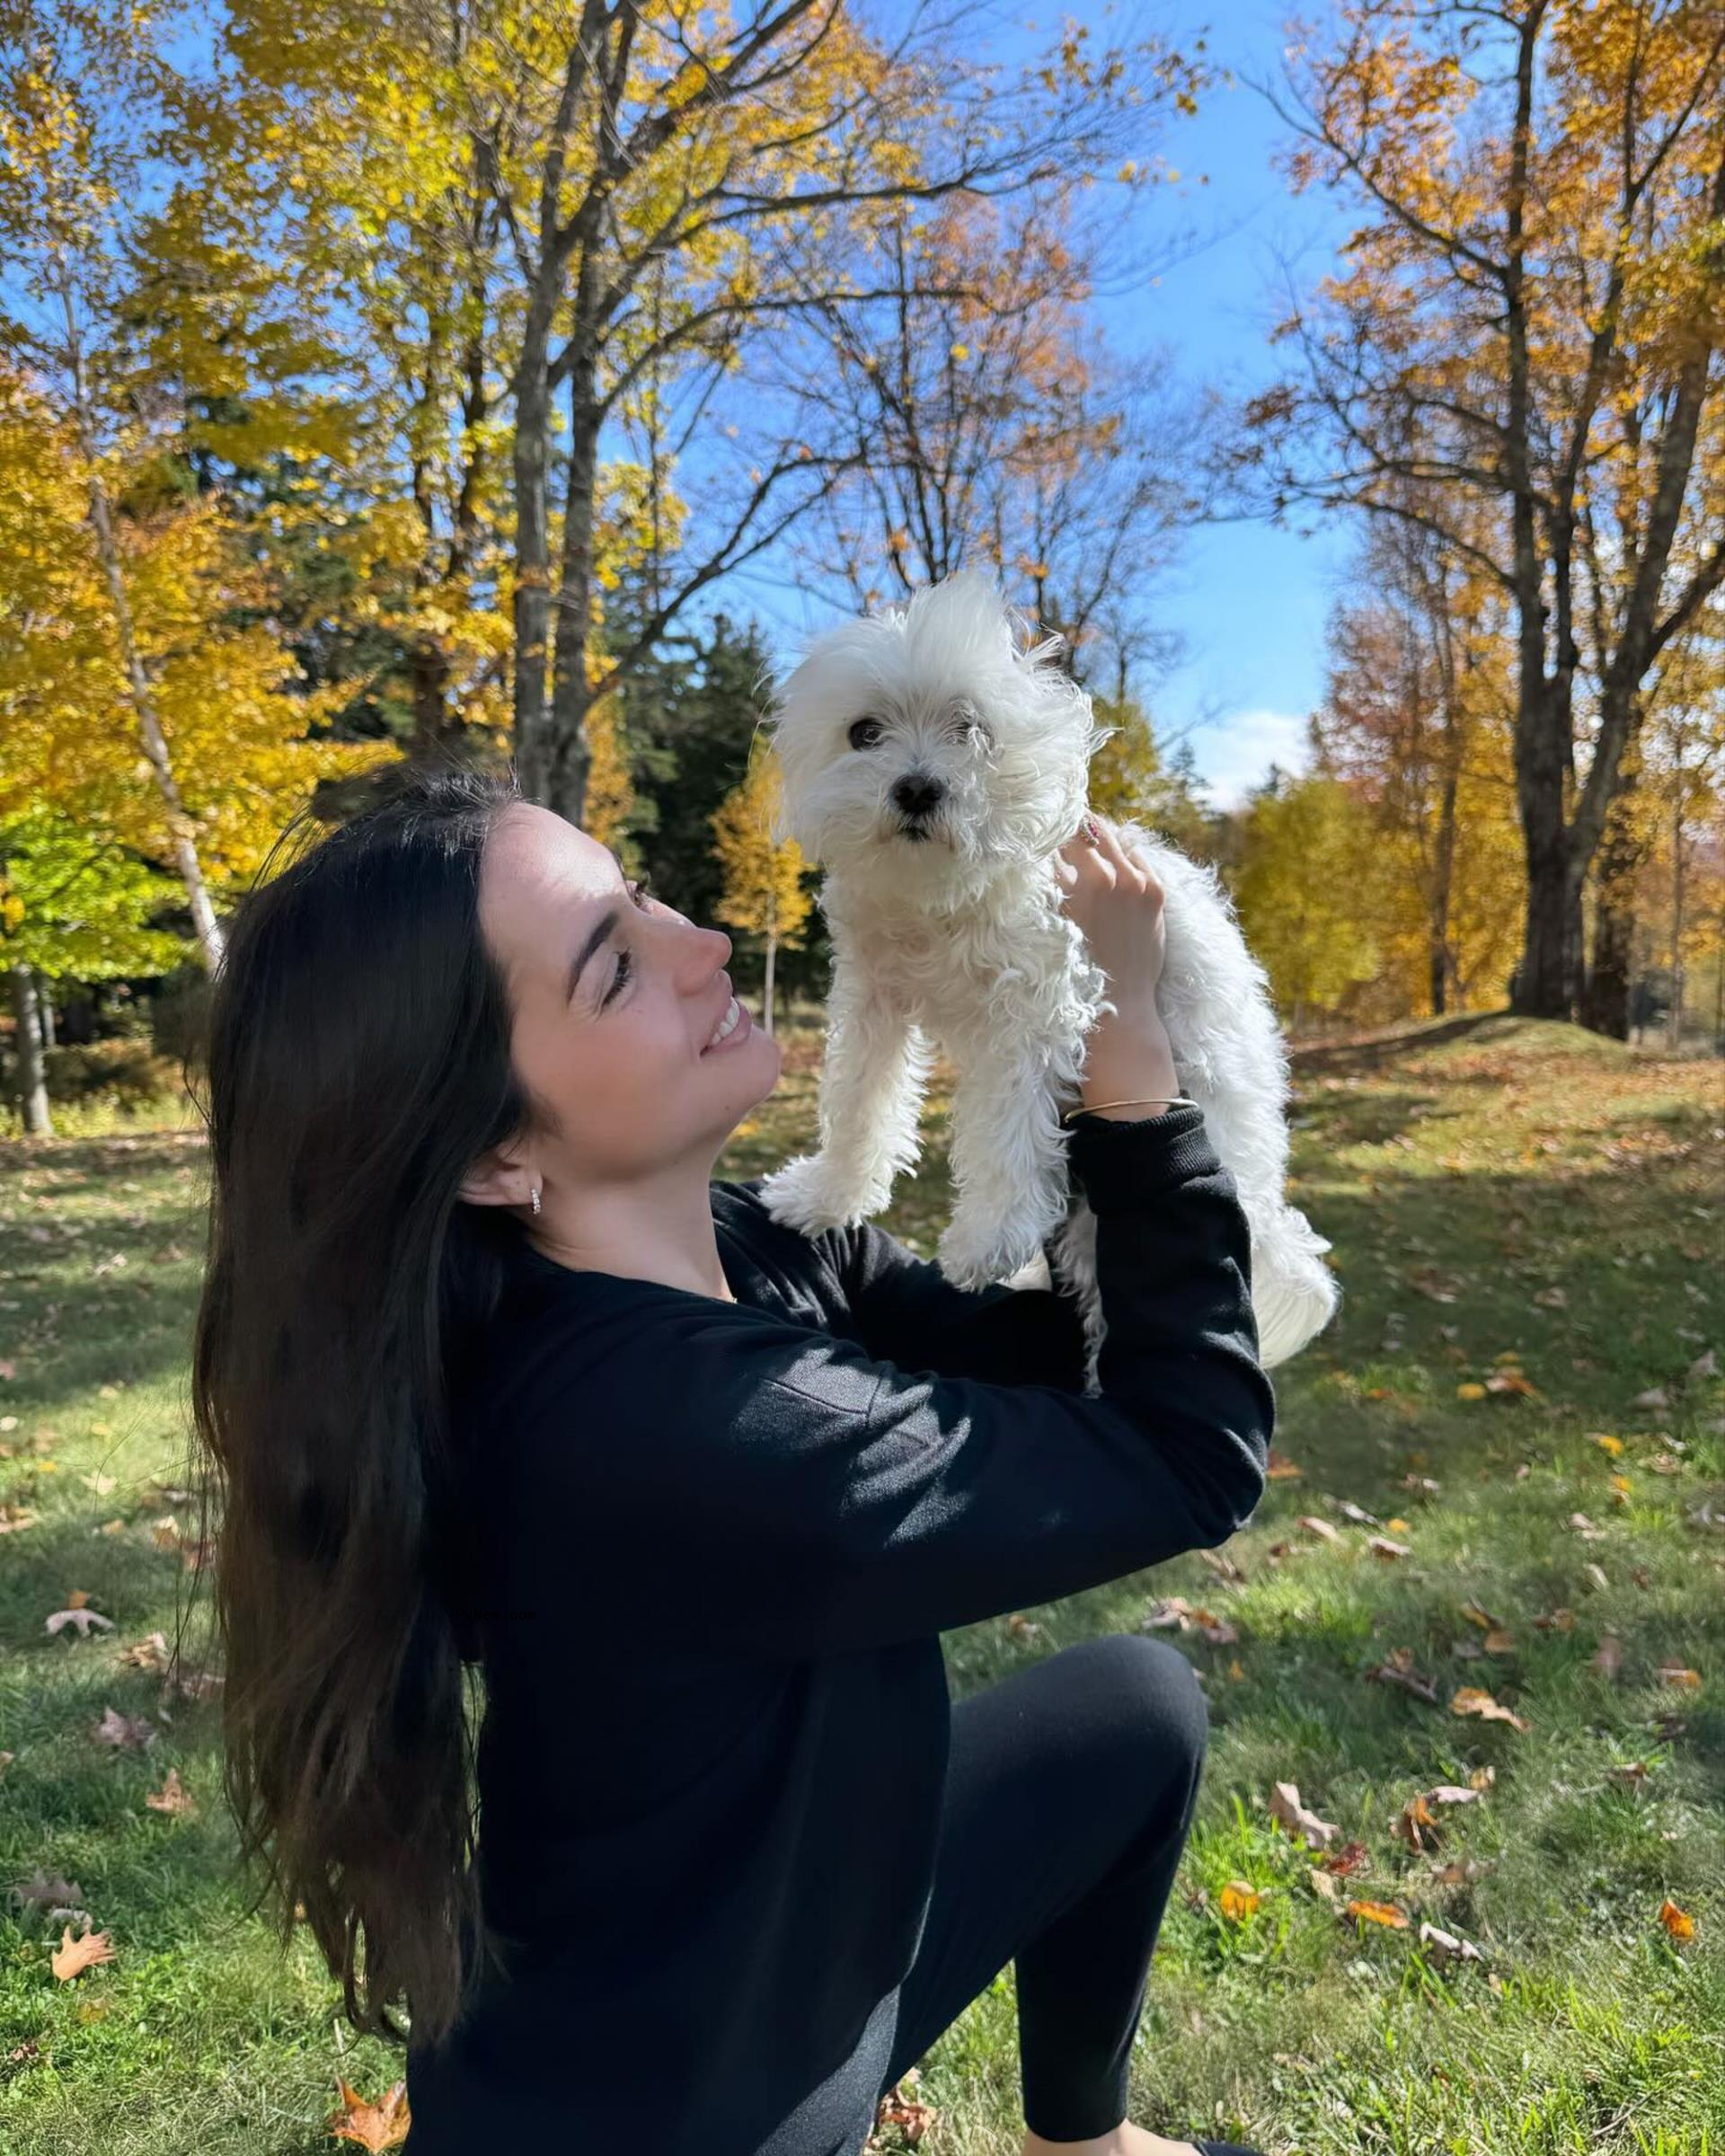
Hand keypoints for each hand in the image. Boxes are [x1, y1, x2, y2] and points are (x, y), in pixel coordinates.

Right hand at [1055, 813, 1167, 1022]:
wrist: (1122, 997)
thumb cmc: (1082, 964)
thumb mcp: (1061, 919)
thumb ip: (1054, 881)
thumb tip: (1045, 852)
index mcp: (1091, 882)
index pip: (1066, 838)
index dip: (1052, 832)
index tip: (1044, 828)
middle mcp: (1119, 877)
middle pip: (1092, 831)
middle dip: (1076, 827)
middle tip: (1063, 823)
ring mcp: (1142, 883)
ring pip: (1117, 841)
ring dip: (1101, 841)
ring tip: (1087, 842)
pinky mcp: (1157, 892)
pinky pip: (1137, 859)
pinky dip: (1123, 857)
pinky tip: (1112, 864)